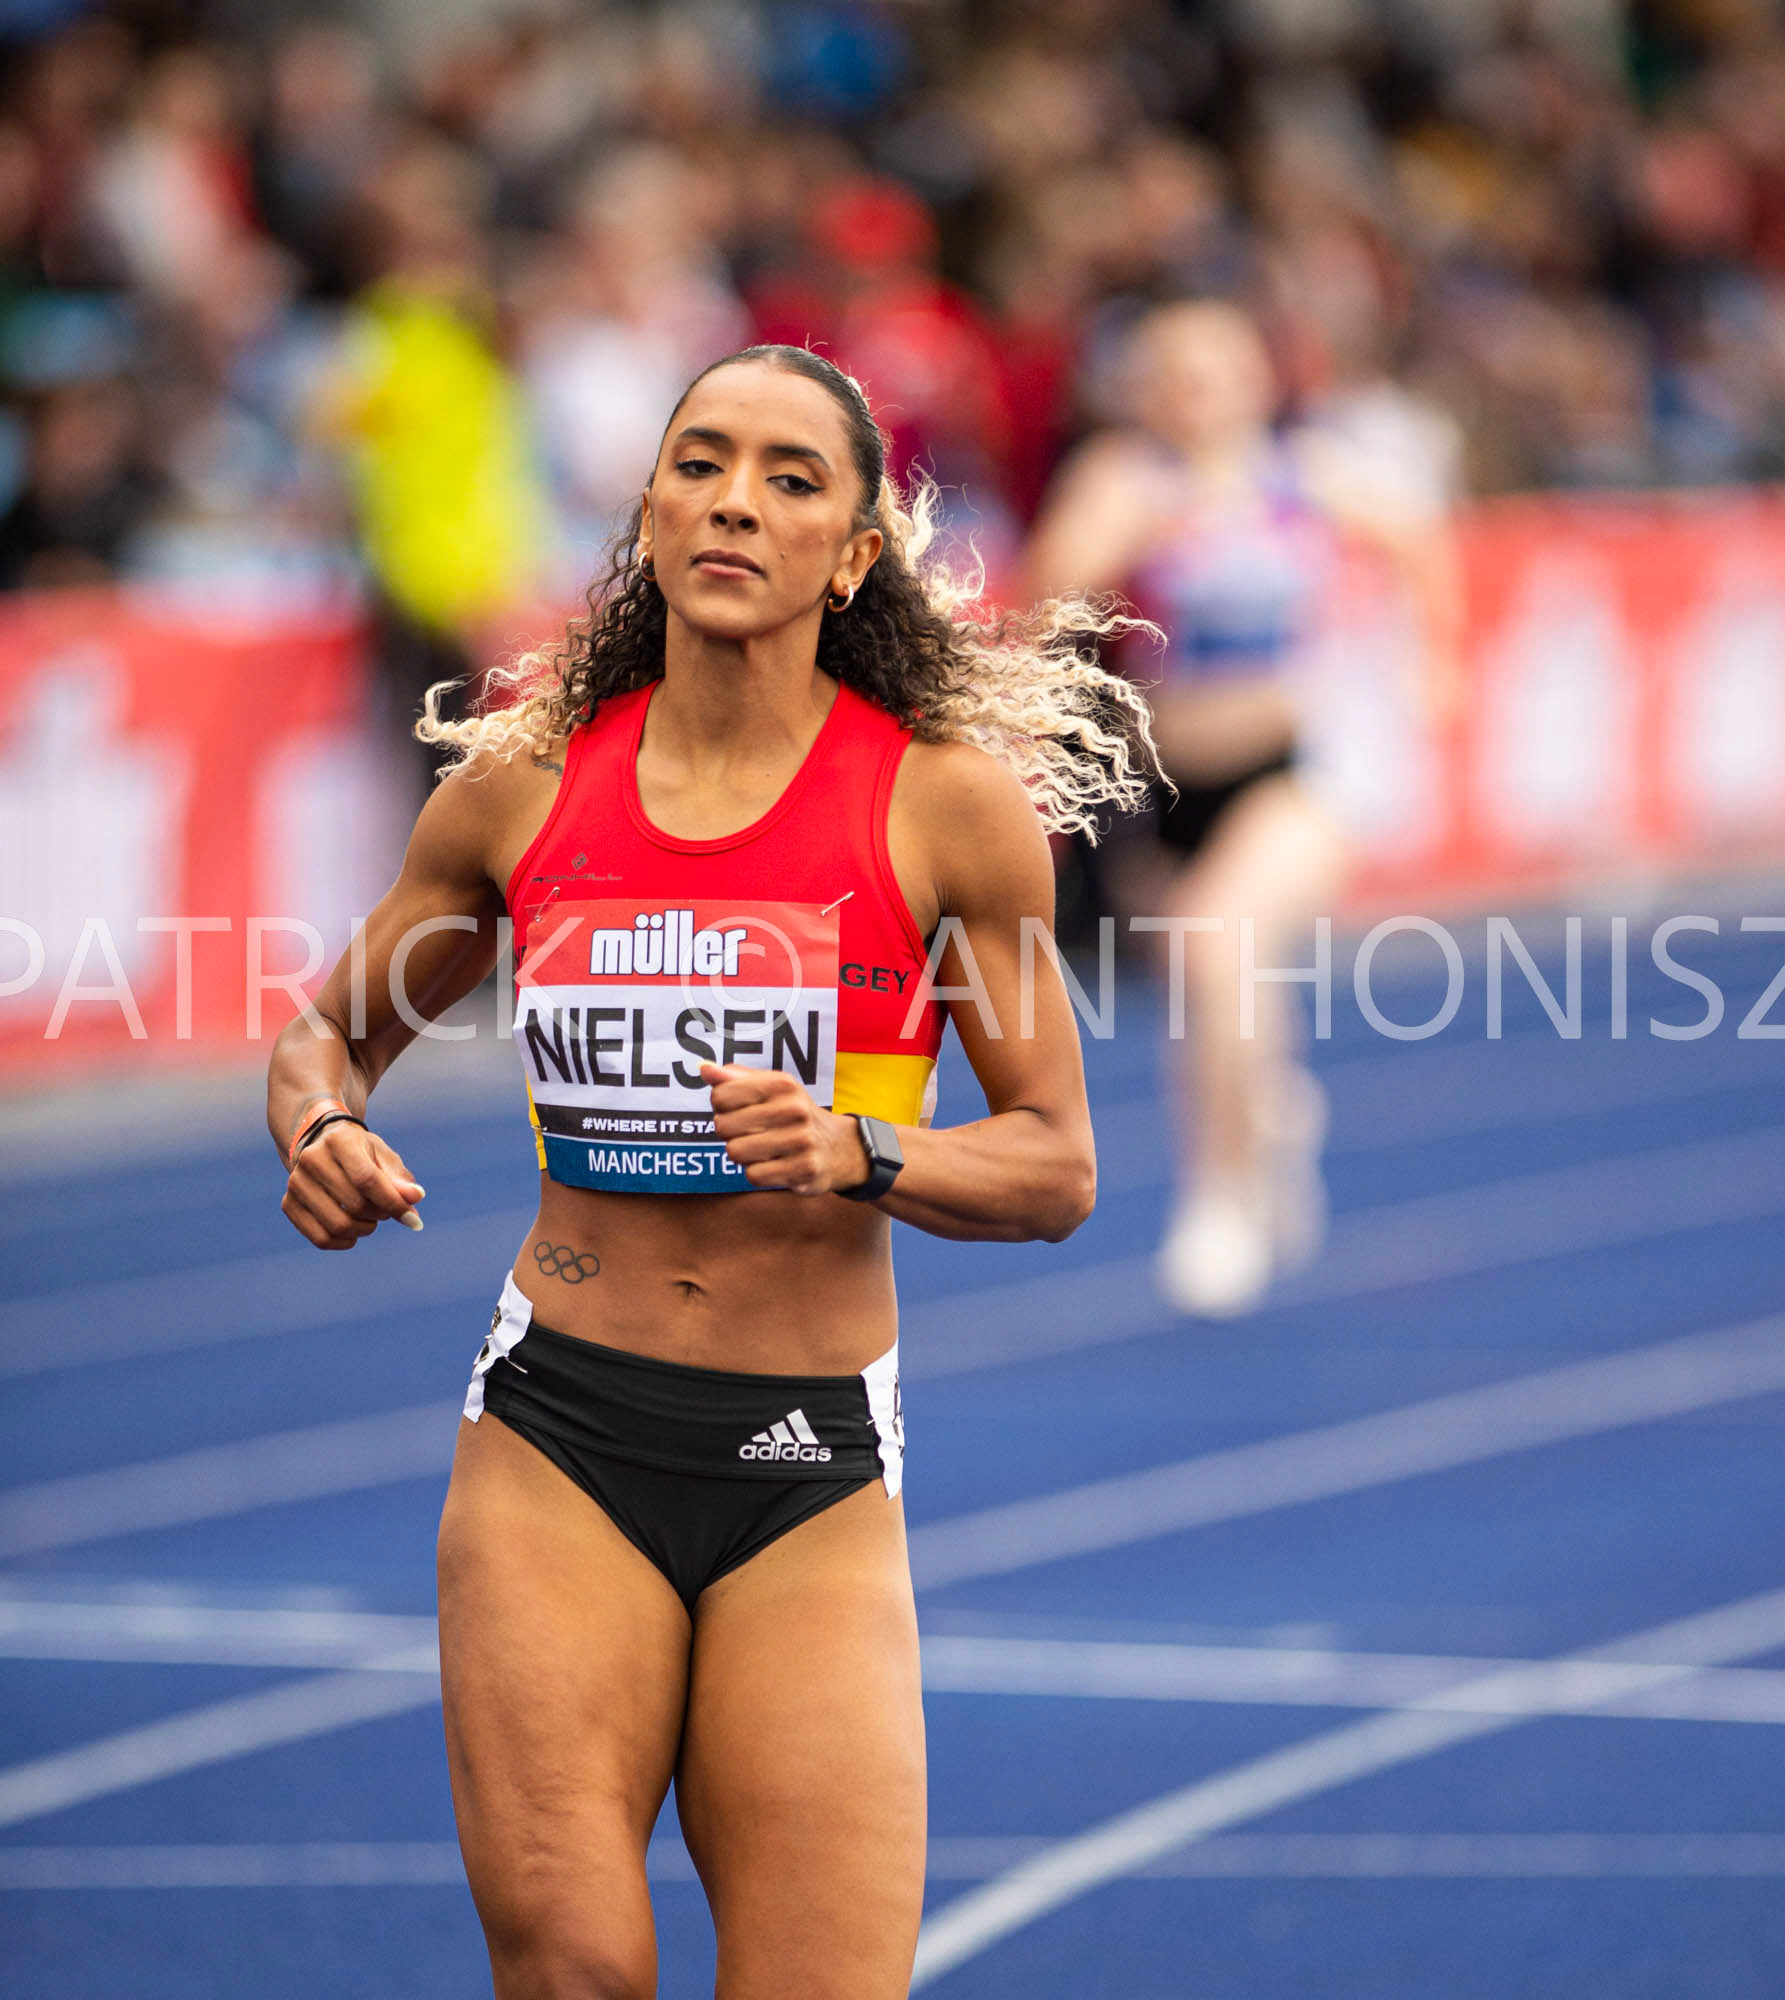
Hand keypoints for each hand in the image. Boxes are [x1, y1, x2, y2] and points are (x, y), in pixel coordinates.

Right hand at [282, 1121, 426, 1249]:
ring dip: (364, 1230)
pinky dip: (345, 1242)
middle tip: (385, 1210)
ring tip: (370, 1219)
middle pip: (355, 1205)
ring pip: (338, 1225)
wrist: (324, 1148)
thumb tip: (415, 1198)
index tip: (412, 1219)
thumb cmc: (363, 1154)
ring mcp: (296, 1182)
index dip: (393, 1203)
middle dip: (380, 1215)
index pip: (367, 1179)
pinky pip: (321, 1238)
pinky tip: (354, 1233)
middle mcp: (311, 1159)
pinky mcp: (288, 1204)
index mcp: (339, 1141)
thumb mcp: (384, 1158)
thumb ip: (400, 1179)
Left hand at [700, 1062, 864, 1195]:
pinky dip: (759, 1173)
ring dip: (744, 1155)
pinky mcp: (804, 1169)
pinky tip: (775, 1164)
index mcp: (782, 1084)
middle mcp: (794, 1109)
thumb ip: (735, 1078)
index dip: (721, 1106)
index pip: (721, 1095)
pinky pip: (754, 1175)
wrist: (838, 1147)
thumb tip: (704, 1068)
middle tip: (752, 1132)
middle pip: (724, 1126)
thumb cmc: (793, 1114)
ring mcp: (802, 1140)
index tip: (738, 1109)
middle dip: (731, 1133)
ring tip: (763, 1148)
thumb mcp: (770, 1088)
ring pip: (736, 1152)